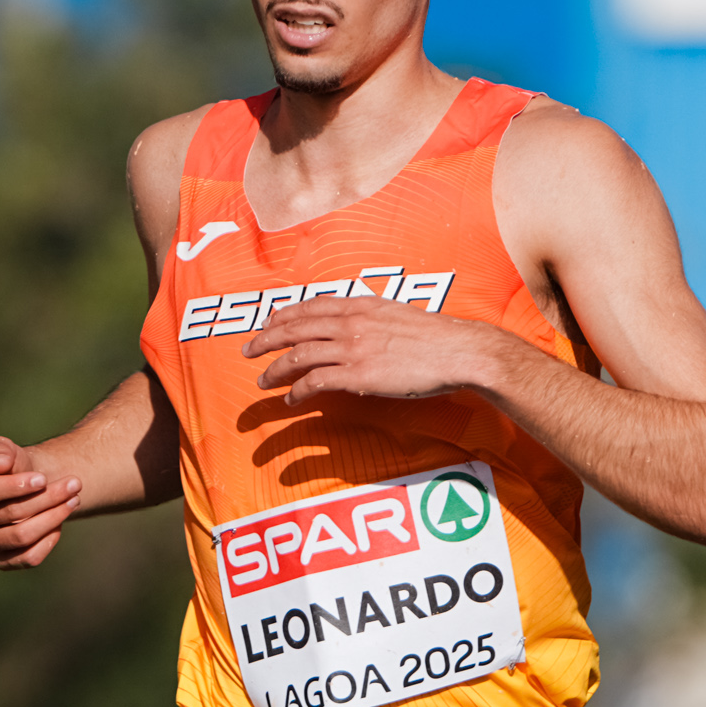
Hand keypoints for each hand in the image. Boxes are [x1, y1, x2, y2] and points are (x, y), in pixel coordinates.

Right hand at [0, 437, 80, 570]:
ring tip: (74, 499)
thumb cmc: (12, 464)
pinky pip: (28, 558)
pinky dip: (48, 541)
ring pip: (21, 536)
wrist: (26, 485)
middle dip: (47, 498)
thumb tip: (0, 464)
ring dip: (54, 517)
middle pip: (10, 514)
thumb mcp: (5, 449)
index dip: (16, 486)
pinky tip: (59, 523)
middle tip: (75, 484)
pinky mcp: (0, 560)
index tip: (43, 479)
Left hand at [239, 296, 510, 406]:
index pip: (312, 306)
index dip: (285, 315)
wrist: (457, 352)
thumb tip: (364, 328)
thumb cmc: (436, 338)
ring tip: (262, 380)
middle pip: (296, 327)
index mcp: (361, 305)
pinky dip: (297, 392)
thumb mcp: (399, 315)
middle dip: (266, 339)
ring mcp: (353, 348)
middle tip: (248, 350)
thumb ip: (375, 318)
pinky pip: (315, 382)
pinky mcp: (358, 374)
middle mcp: (351, 322)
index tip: (269, 322)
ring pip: (299, 355)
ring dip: (275, 368)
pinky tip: (290, 401)